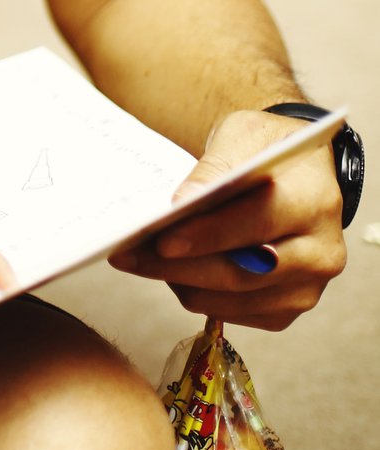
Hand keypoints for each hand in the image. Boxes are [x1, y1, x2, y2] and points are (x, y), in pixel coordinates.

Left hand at [110, 108, 347, 329]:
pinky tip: (173, 270)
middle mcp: (320, 253)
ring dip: (179, 282)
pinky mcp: (287, 309)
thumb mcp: (244, 136)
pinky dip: (197, 293)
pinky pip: (231, 313)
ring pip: (231, 299)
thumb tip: (183, 203)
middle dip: (177, 266)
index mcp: (314, 202)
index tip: (162, 239)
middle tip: (128, 255)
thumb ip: (216, 167)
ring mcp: (307, 287)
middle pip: (241, 272)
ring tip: (138, 260)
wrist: (298, 175)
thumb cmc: (266, 151)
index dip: (208, 235)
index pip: (257, 223)